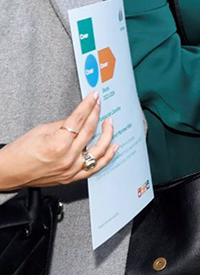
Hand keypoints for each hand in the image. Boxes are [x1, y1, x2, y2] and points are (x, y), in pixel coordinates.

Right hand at [0, 92, 117, 190]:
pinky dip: (107, 157)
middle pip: (90, 132)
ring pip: (98, 151)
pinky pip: (95, 168)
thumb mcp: (40, 131)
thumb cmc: (19, 153)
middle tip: (100, 105)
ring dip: (108, 135)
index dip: (89, 105)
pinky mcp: (72, 177)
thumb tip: (79, 118)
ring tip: (109, 123)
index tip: (94, 97)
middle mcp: (67, 158)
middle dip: (97, 114)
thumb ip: (63, 124)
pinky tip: (113, 146)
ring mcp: (71, 170)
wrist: (8, 172)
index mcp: (58, 144)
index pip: (80, 119)